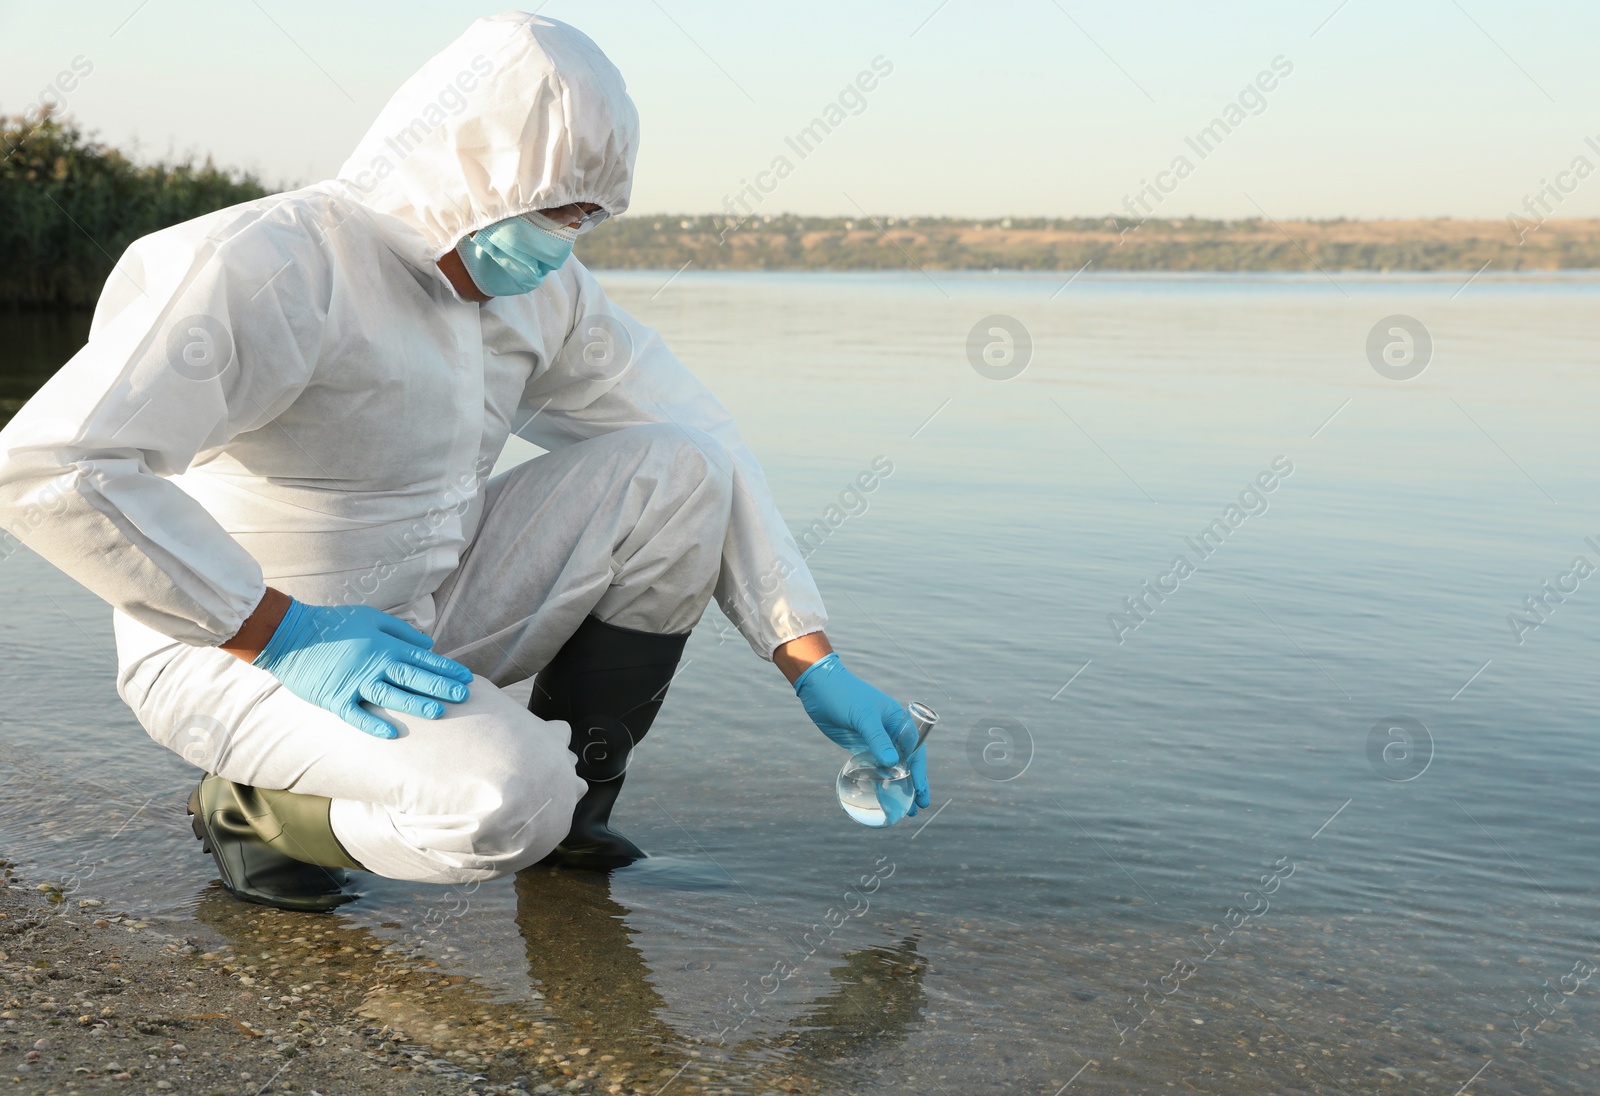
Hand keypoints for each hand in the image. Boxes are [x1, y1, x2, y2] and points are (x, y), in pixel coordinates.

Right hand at [251, 600, 472, 738]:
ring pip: (391, 696)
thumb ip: (401, 631)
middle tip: (464, 696)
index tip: (466, 678)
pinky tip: (394, 733)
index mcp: (384, 645)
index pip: (422, 659)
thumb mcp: (370, 617)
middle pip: (413, 677)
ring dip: (415, 704)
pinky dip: (374, 725)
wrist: (290, 635)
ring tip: (439, 712)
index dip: (446, 669)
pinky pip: (357, 715)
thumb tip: (429, 644)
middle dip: (440, 687)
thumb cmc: (333, 623)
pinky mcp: (335, 698)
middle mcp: (374, 664)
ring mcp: (354, 682)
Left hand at [793, 653, 930, 810]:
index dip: (920, 772)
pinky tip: (880, 796)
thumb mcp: (863, 716)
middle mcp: (889, 732)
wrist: (819, 687)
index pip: (915, 750)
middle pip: (906, 762)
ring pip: (890, 768)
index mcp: (898, 721)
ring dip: (896, 787)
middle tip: (918, 808)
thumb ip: (877, 739)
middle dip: (913, 785)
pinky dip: (878, 781)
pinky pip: (872, 767)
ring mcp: (874, 740)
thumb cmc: (845, 695)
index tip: (921, 792)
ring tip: (903, 810)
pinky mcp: (859, 746)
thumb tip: (892, 764)